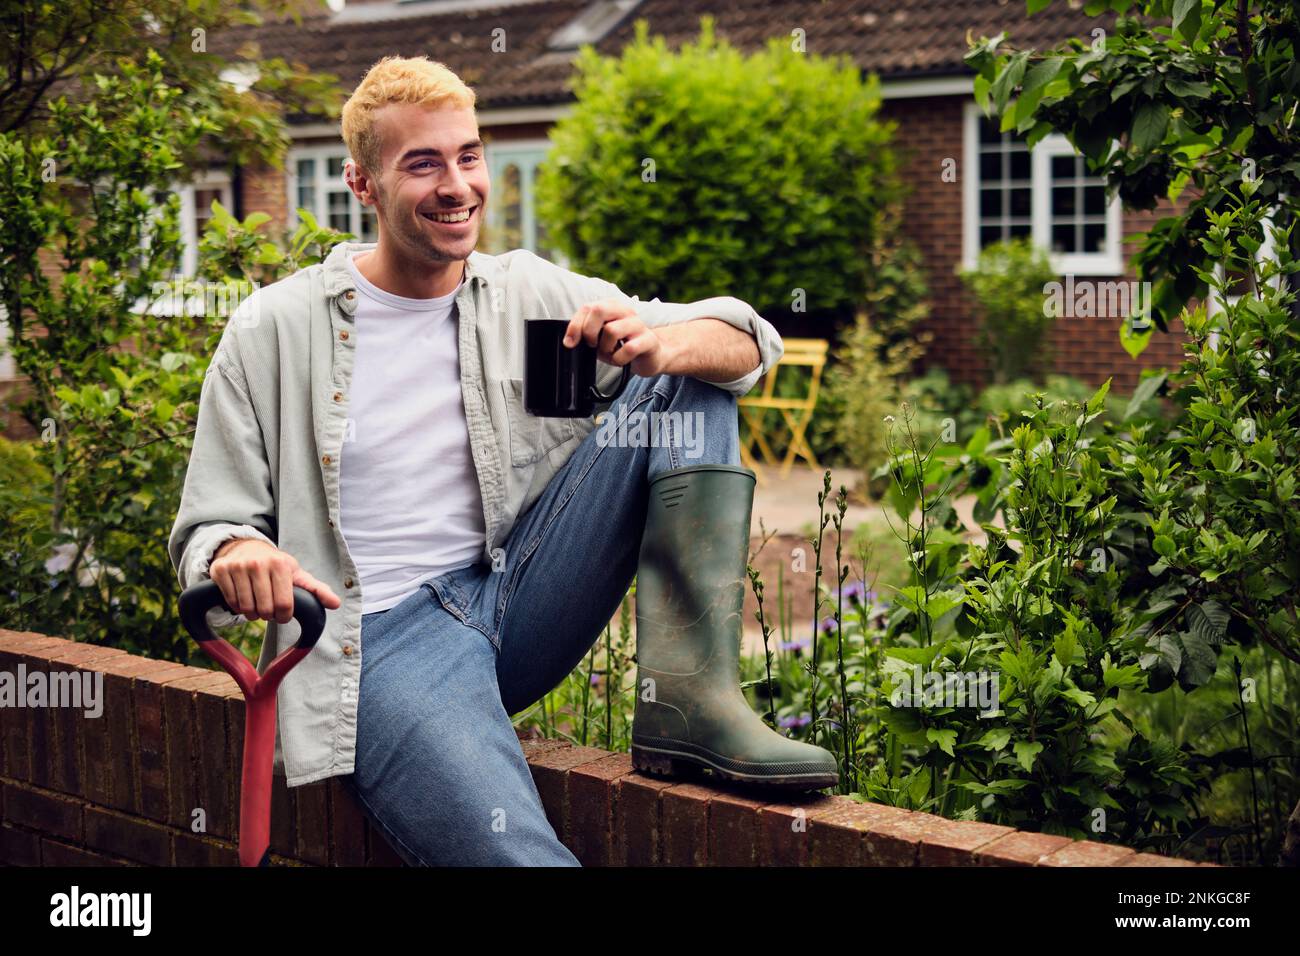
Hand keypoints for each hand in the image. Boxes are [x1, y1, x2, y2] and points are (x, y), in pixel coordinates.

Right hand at [209, 538, 342, 623]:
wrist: (246, 547)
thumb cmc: (276, 566)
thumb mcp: (296, 574)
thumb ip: (317, 590)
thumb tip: (336, 604)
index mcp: (280, 564)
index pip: (284, 605)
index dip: (284, 616)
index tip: (283, 614)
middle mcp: (257, 563)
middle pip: (264, 609)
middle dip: (268, 615)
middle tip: (268, 609)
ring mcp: (237, 566)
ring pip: (245, 608)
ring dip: (252, 613)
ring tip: (257, 604)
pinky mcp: (220, 570)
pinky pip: (230, 602)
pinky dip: (237, 607)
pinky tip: (244, 598)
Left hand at [562, 300, 673, 376]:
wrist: (651, 356)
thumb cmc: (622, 345)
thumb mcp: (600, 338)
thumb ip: (586, 334)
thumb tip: (570, 341)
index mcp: (611, 306)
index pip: (587, 307)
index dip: (575, 326)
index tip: (570, 343)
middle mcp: (625, 311)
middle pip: (599, 310)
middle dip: (589, 332)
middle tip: (592, 345)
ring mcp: (638, 324)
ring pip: (611, 330)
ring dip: (605, 348)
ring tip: (610, 353)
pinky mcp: (648, 340)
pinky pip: (628, 348)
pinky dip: (619, 359)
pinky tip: (621, 360)